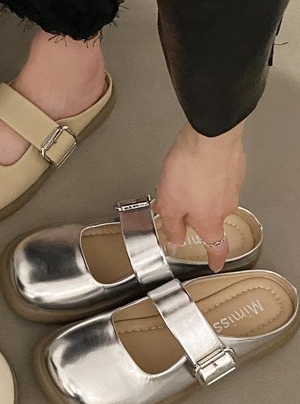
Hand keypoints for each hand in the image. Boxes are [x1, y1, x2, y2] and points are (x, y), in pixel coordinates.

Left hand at [155, 121, 245, 271]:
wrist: (209, 138)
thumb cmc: (190, 170)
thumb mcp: (169, 205)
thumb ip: (172, 227)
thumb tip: (175, 241)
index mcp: (211, 222)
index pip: (217, 249)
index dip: (215, 259)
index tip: (214, 264)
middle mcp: (226, 208)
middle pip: (209, 220)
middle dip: (191, 215)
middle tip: (173, 206)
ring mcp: (232, 188)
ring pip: (211, 198)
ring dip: (195, 194)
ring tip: (177, 183)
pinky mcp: (233, 170)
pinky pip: (215, 181)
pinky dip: (203, 179)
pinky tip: (189, 170)